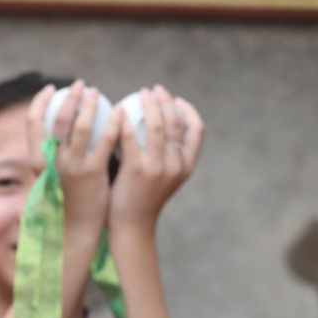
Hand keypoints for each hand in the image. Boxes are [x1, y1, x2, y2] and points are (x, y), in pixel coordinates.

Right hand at [31, 81, 119, 253]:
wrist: (76, 228)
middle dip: (69, 97)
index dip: (40, 102)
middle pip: (58, 119)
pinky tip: (120, 112)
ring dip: (89, 104)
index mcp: (37, 161)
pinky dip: (113, 122)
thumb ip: (51, 153)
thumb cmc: (65, 198)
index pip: (32, 123)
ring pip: (81, 125)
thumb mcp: (50, 175)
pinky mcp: (93, 173)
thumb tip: (54, 127)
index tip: (50, 89)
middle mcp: (51, 162)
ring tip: (96, 93)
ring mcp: (72, 167)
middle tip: (81, 85)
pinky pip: (105, 140)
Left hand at [108, 87, 203, 235]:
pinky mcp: (136, 169)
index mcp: (187, 166)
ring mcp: (157, 167)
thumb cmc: (144, 200)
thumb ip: (170, 157)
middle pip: (175, 123)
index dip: (189, 111)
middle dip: (166, 101)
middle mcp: (176, 165)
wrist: (130, 227)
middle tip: (154, 90)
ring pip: (155, 125)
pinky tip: (119, 111)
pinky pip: (130, 136)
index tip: (177, 100)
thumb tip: (165, 127)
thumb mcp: (166, 178)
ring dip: (148, 104)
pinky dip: (125, 120)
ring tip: (141, 94)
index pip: (197, 131)